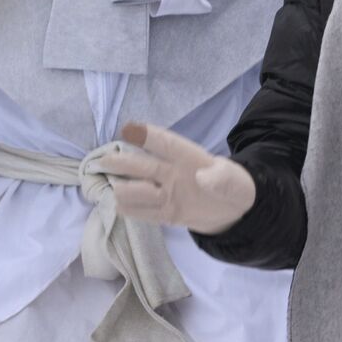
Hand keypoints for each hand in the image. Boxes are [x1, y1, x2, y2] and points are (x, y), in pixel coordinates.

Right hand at [99, 123, 255, 234]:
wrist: (234, 211)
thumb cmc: (235, 187)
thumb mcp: (238, 184)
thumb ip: (224, 179)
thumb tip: (204, 177)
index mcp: (191, 159)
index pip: (167, 144)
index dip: (149, 136)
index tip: (127, 129)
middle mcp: (172, 173)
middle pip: (142, 165)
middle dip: (123, 161)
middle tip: (103, 161)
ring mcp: (165, 193)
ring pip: (135, 187)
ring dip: (125, 189)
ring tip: (117, 193)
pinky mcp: (163, 213)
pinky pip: (139, 211)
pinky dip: (127, 208)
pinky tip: (117, 206)